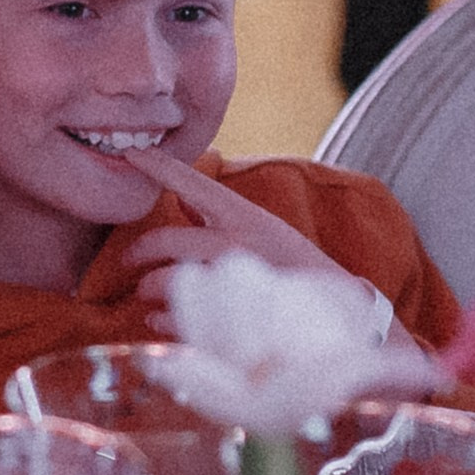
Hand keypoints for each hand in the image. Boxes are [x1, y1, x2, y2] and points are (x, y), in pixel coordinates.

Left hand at [112, 144, 374, 334]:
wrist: (343, 317)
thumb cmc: (296, 268)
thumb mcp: (263, 230)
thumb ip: (219, 216)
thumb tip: (182, 196)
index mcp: (246, 217)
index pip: (194, 183)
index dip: (159, 166)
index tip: (132, 153)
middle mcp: (239, 246)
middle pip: (168, 241)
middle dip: (139, 252)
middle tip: (130, 260)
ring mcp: (235, 285)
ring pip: (168, 282)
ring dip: (149, 290)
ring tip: (148, 294)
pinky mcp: (230, 321)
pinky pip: (178, 320)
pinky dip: (162, 321)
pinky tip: (160, 320)